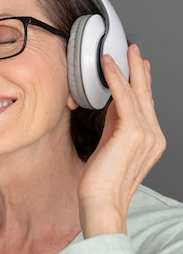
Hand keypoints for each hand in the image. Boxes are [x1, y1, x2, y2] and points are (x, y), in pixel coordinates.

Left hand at [78, 44, 165, 237]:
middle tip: (133, 50)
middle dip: (139, 70)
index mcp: (150, 141)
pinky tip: (108, 67)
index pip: (146, 105)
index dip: (141, 83)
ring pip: (137, 93)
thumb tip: (111, 105)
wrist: (101, 203)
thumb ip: (115, 126)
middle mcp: (153, 136)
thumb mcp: (110, 146)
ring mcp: (147, 134)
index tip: (138, 66)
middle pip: (146, 95)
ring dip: (127, 69)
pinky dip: (115, 80)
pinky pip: (124, 99)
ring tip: (121, 52)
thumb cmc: (100, 182)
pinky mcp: (132, 132)